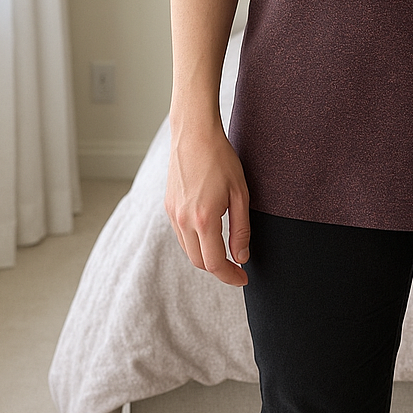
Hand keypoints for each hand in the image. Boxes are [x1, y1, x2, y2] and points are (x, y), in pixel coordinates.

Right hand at [164, 122, 250, 286]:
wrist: (194, 134)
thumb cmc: (221, 160)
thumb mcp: (240, 194)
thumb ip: (241, 230)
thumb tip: (242, 257)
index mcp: (204, 219)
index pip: (215, 263)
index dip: (230, 276)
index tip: (244, 278)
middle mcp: (183, 220)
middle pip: (199, 262)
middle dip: (219, 270)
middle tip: (238, 269)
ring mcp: (173, 214)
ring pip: (188, 250)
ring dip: (206, 258)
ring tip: (226, 254)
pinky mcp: (168, 207)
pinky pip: (181, 236)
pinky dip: (195, 244)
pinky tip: (210, 237)